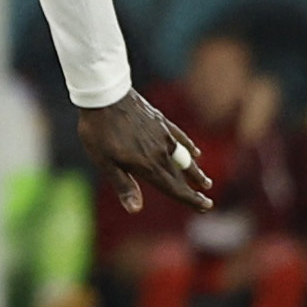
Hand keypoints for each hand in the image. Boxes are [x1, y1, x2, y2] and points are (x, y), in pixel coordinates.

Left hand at [79, 93, 215, 215]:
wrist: (104, 96)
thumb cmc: (99, 132)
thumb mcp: (105, 162)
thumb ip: (123, 185)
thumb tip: (136, 209)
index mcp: (147, 165)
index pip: (174, 188)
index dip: (190, 199)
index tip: (205, 206)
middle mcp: (160, 152)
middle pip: (181, 175)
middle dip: (193, 190)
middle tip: (207, 202)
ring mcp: (163, 136)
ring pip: (184, 158)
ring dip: (194, 171)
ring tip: (204, 181)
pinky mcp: (161, 122)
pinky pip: (180, 137)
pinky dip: (189, 146)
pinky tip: (195, 151)